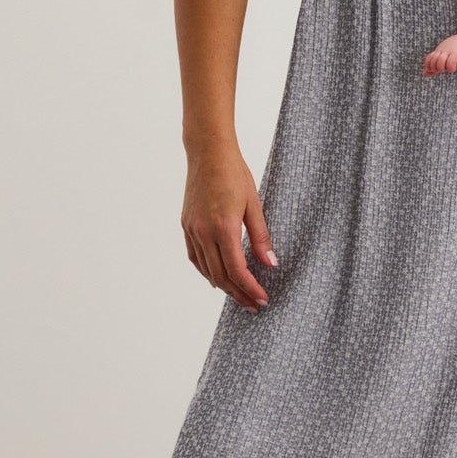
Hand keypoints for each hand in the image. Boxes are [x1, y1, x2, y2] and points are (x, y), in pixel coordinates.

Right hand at [182, 143, 277, 311]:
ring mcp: (192, 229)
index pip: (237, 270)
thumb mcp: (254, 204)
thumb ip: (261, 237)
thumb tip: (270, 263)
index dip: (251, 288)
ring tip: (239, 295)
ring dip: (223, 286)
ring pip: (206, 269)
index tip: (263, 299)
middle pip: (221, 276)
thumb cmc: (234, 174)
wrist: (208, 152)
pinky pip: (195, 256)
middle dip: (239, 294)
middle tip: (254, 305)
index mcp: (223, 227)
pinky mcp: (186, 225)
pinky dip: (206, 271)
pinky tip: (216, 278)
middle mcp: (204, 232)